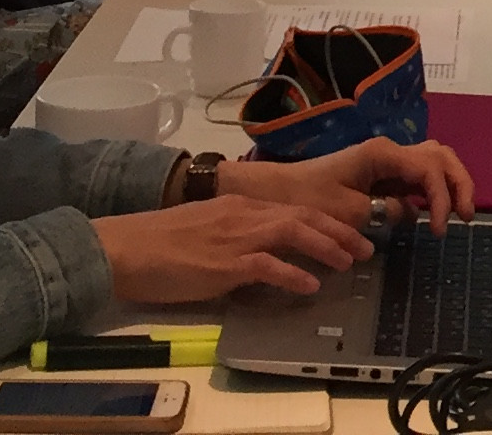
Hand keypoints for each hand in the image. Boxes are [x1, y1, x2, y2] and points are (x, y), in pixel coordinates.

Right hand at [93, 196, 367, 302]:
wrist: (126, 247)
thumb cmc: (161, 242)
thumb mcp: (208, 229)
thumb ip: (237, 235)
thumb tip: (261, 256)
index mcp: (241, 205)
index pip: (294, 206)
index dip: (327, 219)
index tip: (350, 232)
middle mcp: (244, 214)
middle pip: (303, 215)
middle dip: (339, 230)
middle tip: (365, 247)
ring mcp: (235, 237)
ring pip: (293, 232)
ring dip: (326, 247)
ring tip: (349, 262)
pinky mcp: (224, 263)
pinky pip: (268, 266)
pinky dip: (293, 274)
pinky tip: (310, 285)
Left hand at [228, 136, 476, 235]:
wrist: (280, 192)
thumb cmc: (308, 199)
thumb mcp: (347, 211)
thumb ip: (385, 211)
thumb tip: (409, 213)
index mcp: (383, 153)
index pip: (430, 170)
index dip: (442, 198)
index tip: (438, 230)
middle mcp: (390, 150)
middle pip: (441, 156)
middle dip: (459, 184)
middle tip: (465, 218)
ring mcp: (388, 160)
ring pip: (435, 161)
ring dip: (450, 184)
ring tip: (458, 214)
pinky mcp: (383, 173)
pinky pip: (419, 175)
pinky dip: (434, 190)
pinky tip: (433, 214)